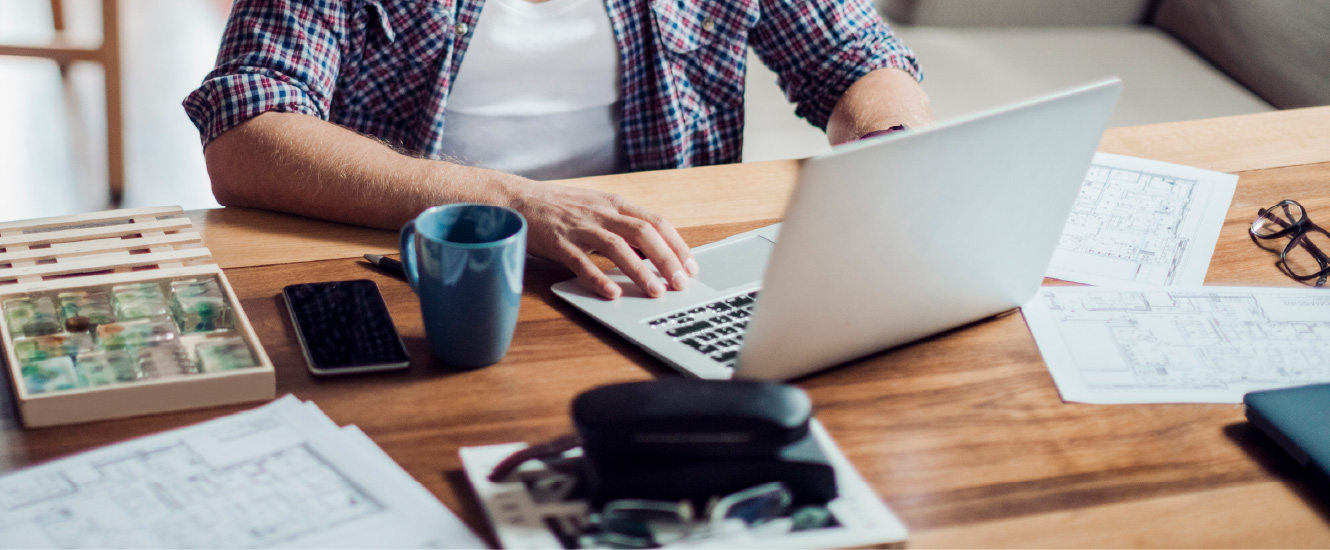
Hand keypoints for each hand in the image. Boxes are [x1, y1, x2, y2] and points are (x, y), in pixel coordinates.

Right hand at [512, 181, 698, 298]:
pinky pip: (582, 262)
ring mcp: (580, 227)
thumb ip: (623, 225)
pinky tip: (612, 293)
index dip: (677, 244)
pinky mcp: (559, 242)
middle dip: (667, 259)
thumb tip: (652, 252)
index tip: (690, 266)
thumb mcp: (597, 208)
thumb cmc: (560, 207)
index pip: (656, 221)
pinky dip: (599, 278)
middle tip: (680, 283)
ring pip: (617, 247)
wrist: (518, 198)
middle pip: (644, 233)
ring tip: (655, 292)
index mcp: (615, 204)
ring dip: (640, 271)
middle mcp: (601, 213)